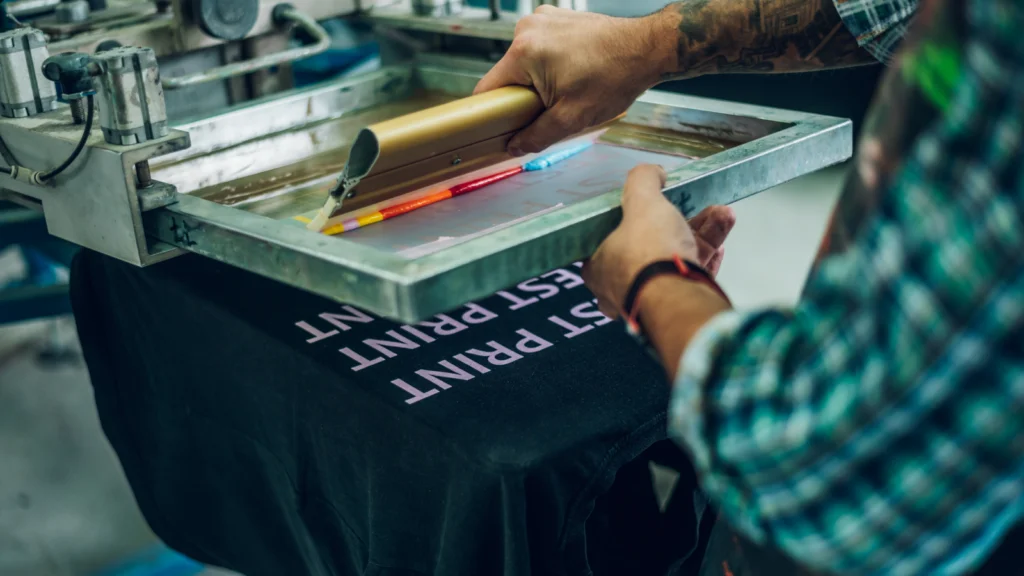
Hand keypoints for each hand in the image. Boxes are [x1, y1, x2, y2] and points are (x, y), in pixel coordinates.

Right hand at [474, 6, 675, 155]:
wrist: (647, 49)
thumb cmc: (615, 76)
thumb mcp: (572, 117)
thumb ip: (536, 136)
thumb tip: (514, 147)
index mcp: (524, 51)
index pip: (487, 89)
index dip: (491, 113)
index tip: (499, 127)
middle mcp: (527, 28)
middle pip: (506, 76)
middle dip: (522, 97)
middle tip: (550, 109)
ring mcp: (541, 19)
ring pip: (523, 63)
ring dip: (537, 81)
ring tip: (567, 88)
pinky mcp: (554, 17)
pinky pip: (539, 49)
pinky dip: (548, 65)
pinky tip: (572, 73)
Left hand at [582, 164, 734, 318]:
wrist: (678, 299)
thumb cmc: (648, 252)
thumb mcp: (642, 203)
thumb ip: (643, 181)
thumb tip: (652, 172)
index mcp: (598, 266)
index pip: (609, 237)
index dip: (632, 217)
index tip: (654, 204)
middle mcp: (620, 286)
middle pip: (651, 245)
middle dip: (682, 221)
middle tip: (700, 205)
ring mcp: (650, 298)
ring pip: (676, 258)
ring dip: (704, 234)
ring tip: (723, 214)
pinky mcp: (676, 306)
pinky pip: (690, 276)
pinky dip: (707, 257)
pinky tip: (722, 242)